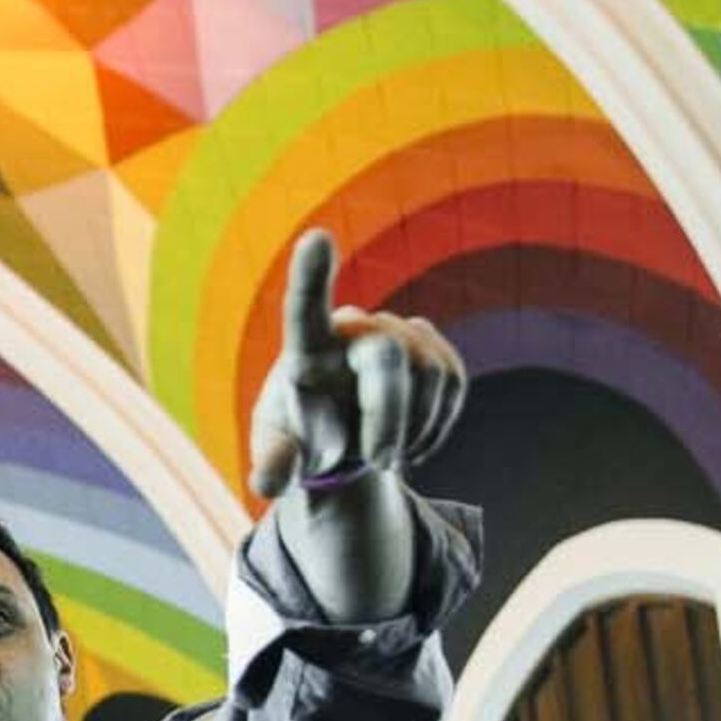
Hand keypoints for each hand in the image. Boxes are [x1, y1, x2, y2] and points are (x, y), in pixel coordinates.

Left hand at [247, 230, 465, 500]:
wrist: (342, 437)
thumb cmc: (303, 437)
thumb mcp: (281, 455)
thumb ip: (274, 464)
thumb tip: (266, 483)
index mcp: (307, 348)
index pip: (305, 306)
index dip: (311, 275)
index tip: (316, 238)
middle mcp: (354, 328)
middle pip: (389, 355)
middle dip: (389, 416)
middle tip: (379, 463)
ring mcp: (399, 334)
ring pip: (431, 373)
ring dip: (413, 429)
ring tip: (384, 456)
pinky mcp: (436, 351)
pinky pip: (454, 383)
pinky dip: (437, 425)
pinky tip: (410, 442)